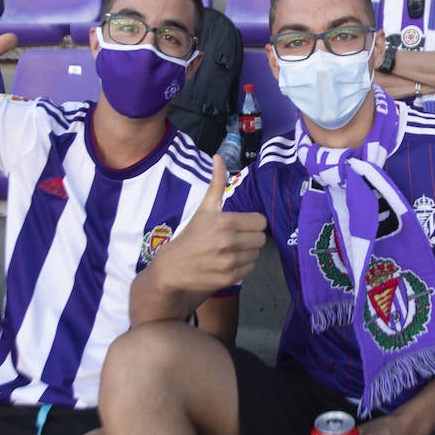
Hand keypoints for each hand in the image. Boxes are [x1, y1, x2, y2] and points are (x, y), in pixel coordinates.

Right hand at [149, 155, 267, 295]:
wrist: (173, 268)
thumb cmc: (191, 235)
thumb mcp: (204, 209)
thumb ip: (216, 183)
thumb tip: (218, 156)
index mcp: (225, 221)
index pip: (260, 221)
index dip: (251, 223)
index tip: (239, 226)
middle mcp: (229, 241)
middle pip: (261, 238)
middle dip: (250, 238)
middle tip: (234, 239)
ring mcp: (229, 261)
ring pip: (256, 253)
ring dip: (247, 252)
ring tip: (229, 251)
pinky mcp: (229, 278)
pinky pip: (250, 268)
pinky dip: (242, 266)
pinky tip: (227, 262)